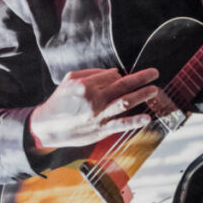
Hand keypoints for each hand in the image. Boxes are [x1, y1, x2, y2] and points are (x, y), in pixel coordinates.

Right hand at [29, 67, 159, 150]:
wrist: (47, 127)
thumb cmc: (59, 102)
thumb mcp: (69, 80)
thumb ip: (91, 73)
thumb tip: (114, 73)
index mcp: (86, 85)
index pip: (112, 75)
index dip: (118, 75)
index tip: (120, 77)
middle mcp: (94, 99)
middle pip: (123, 84)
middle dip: (142, 77)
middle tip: (154, 73)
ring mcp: (99, 115)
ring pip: (126, 102)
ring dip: (142, 95)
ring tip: (154, 90)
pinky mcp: (101, 130)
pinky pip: (121, 125)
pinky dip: (134, 121)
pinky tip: (146, 118)